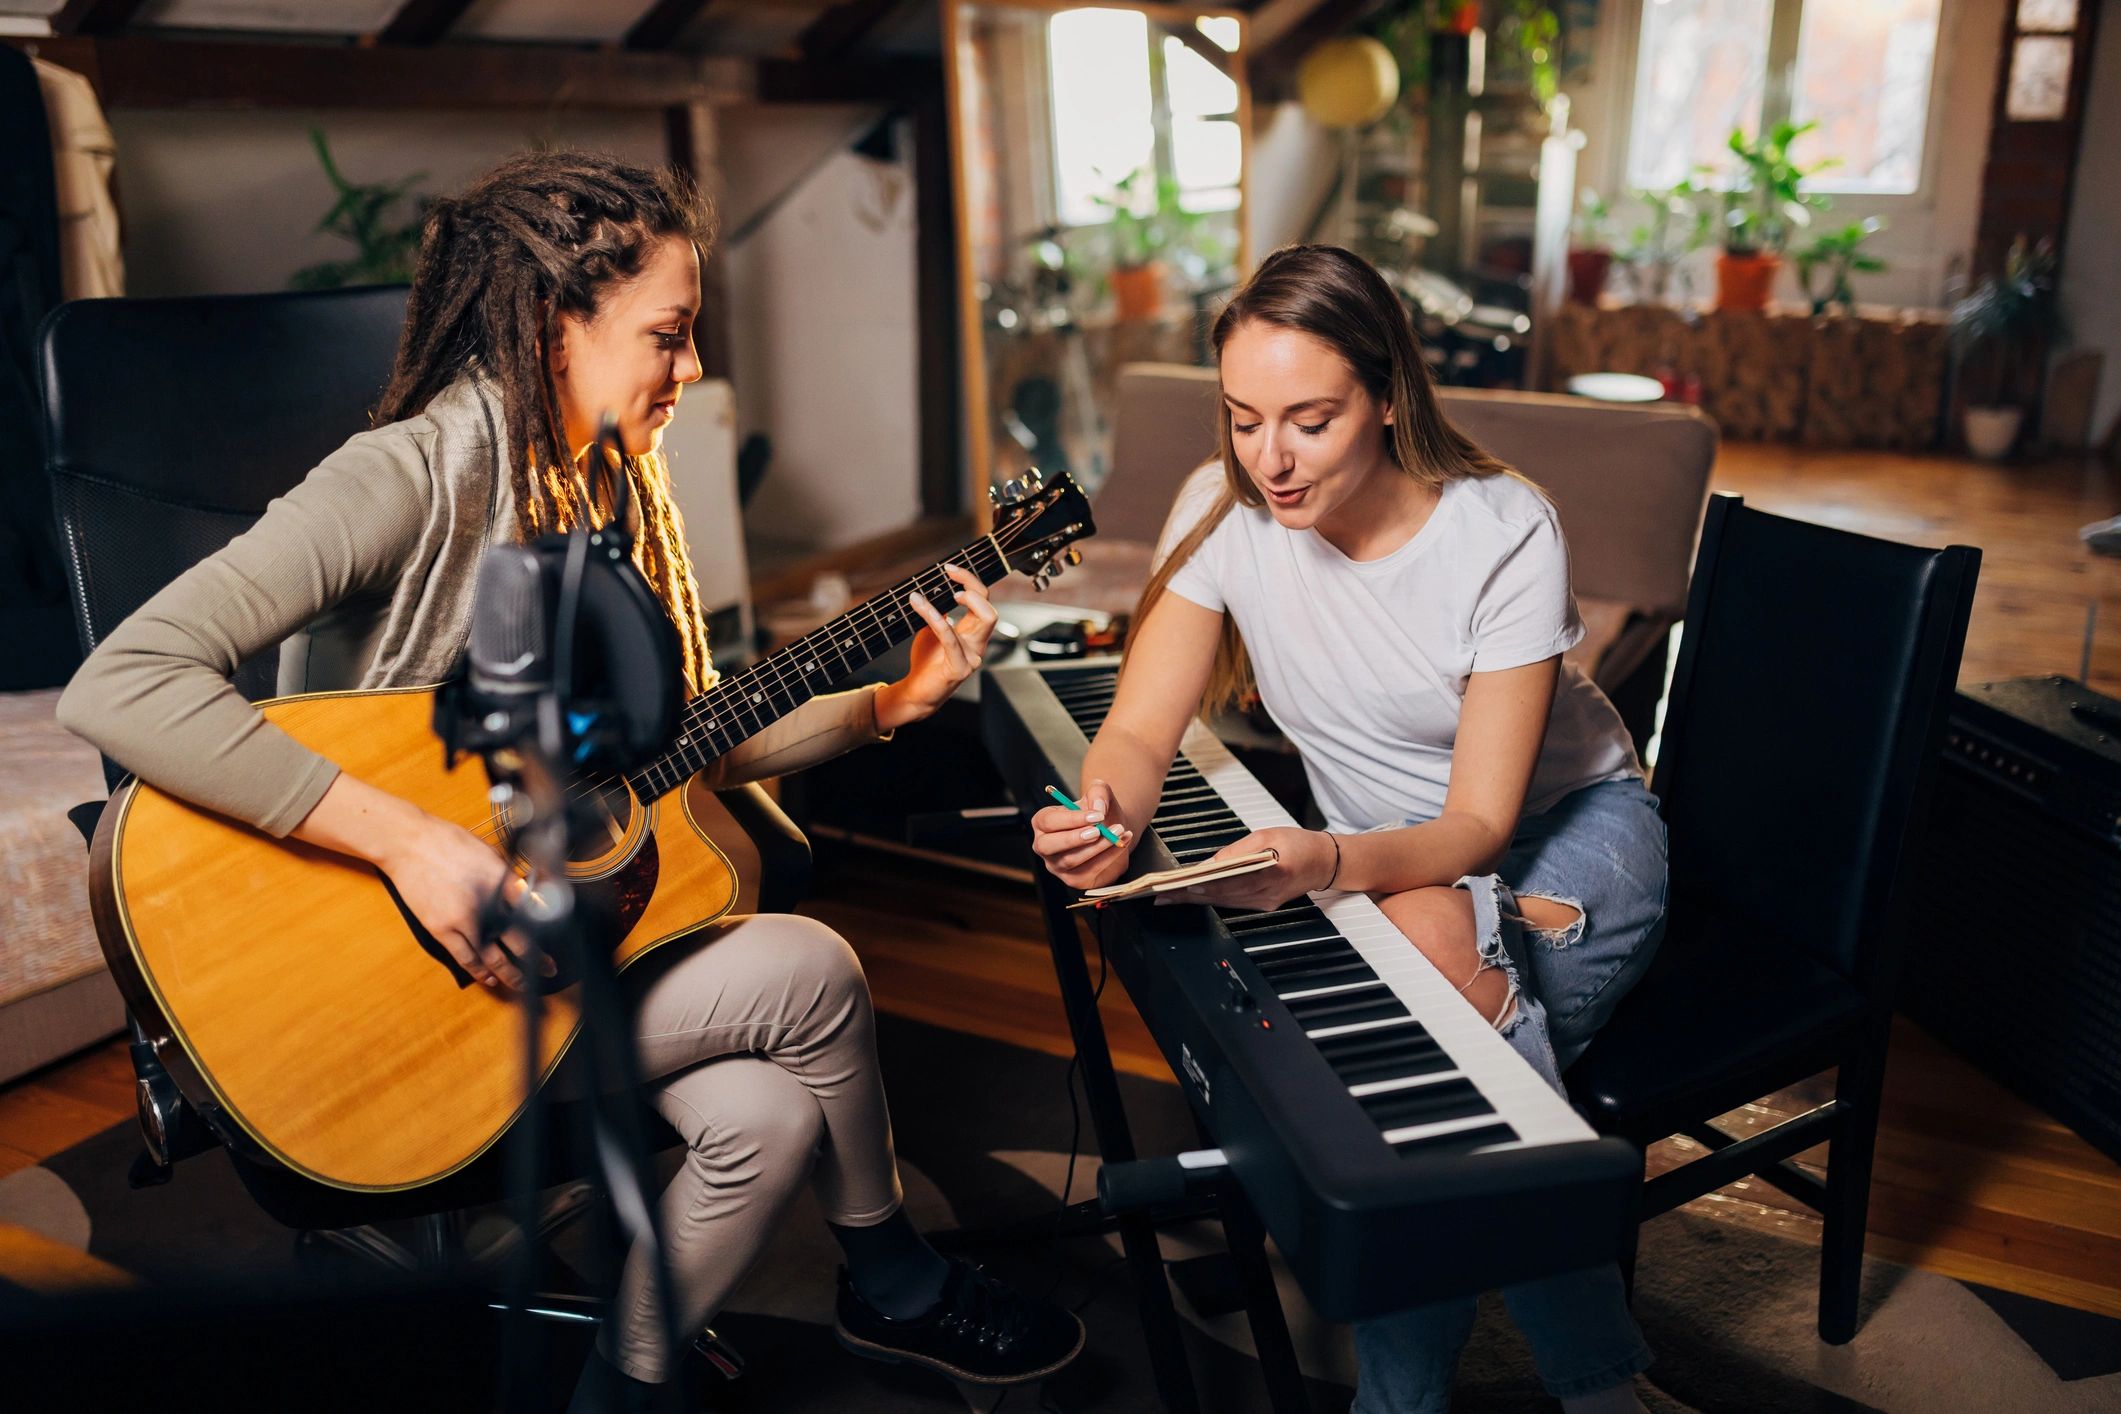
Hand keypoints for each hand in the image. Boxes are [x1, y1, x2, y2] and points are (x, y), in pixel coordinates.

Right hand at [376, 814, 553, 991]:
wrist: (409, 844)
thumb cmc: (449, 843)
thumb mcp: (491, 855)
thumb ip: (511, 880)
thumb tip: (532, 896)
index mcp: (500, 882)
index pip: (534, 913)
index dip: (548, 930)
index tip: (557, 940)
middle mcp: (484, 904)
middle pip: (518, 940)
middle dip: (536, 959)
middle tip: (549, 970)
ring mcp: (462, 920)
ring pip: (491, 956)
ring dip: (509, 973)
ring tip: (521, 984)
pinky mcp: (440, 929)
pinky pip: (465, 957)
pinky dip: (479, 971)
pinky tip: (489, 978)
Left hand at [877, 563, 999, 730]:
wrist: (918, 692)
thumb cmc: (926, 661)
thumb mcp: (932, 629)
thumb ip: (940, 612)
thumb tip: (935, 587)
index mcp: (974, 632)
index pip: (983, 600)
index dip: (969, 581)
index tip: (949, 568)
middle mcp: (978, 643)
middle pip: (990, 606)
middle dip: (973, 585)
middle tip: (950, 576)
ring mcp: (973, 656)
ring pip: (985, 619)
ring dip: (965, 599)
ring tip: (945, 593)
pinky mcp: (960, 667)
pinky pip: (952, 637)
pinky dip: (936, 618)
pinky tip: (921, 607)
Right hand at [1030, 777, 1136, 890]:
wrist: (1112, 832)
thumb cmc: (1099, 813)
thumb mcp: (1099, 794)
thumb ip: (1098, 792)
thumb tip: (1099, 809)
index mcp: (1043, 823)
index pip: (1048, 822)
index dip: (1072, 819)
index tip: (1097, 816)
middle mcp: (1044, 846)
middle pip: (1048, 845)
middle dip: (1074, 838)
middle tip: (1098, 831)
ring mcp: (1057, 866)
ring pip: (1071, 860)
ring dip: (1098, 847)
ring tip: (1118, 832)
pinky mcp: (1074, 880)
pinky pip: (1089, 871)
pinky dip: (1109, 856)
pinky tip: (1122, 843)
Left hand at [1162, 828, 1335, 910]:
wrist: (1323, 861)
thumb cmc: (1296, 843)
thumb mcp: (1266, 835)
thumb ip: (1238, 850)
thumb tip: (1210, 864)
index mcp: (1274, 870)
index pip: (1232, 880)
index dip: (1205, 884)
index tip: (1182, 884)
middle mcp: (1270, 892)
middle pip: (1224, 895)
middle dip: (1191, 895)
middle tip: (1164, 894)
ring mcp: (1267, 903)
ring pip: (1226, 902)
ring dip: (1197, 901)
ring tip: (1171, 897)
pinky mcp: (1265, 906)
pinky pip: (1234, 904)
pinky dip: (1213, 899)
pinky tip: (1194, 897)